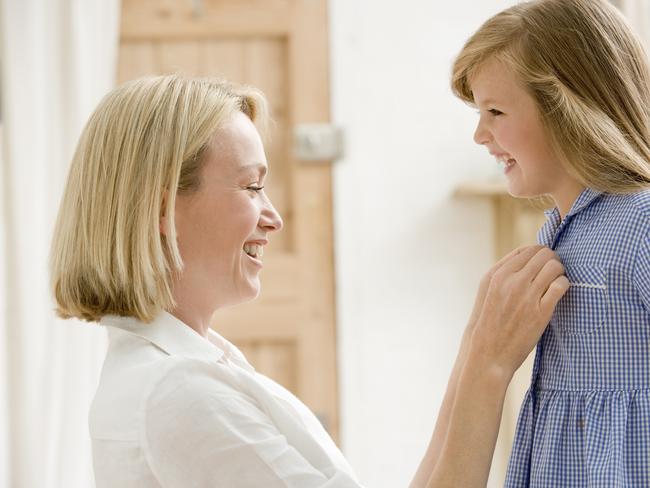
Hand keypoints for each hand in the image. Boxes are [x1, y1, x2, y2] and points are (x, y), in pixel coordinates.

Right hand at [468, 246, 568, 379]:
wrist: (488, 353)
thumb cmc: (489, 322)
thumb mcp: (487, 291)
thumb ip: (504, 272)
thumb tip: (527, 257)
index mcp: (497, 274)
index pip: (527, 249)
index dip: (540, 254)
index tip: (542, 265)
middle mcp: (511, 281)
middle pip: (543, 254)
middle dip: (552, 260)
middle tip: (553, 273)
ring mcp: (526, 295)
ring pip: (554, 266)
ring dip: (559, 272)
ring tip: (556, 283)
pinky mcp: (541, 311)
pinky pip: (561, 285)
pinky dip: (564, 285)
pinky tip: (558, 294)